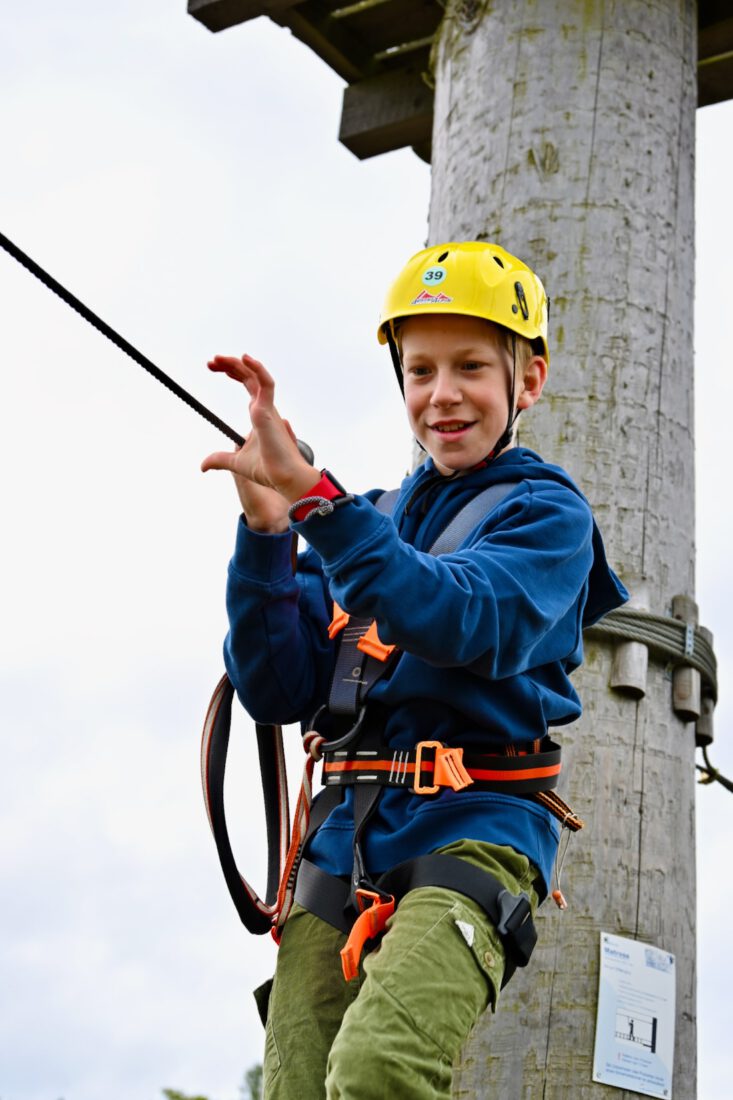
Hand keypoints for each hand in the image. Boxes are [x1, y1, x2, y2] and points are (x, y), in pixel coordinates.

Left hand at [201, 354, 319, 528]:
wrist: (284, 478)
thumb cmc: (269, 470)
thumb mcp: (236, 462)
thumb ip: (220, 459)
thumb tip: (203, 465)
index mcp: (260, 413)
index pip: (247, 384)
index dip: (232, 372)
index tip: (213, 367)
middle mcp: (265, 407)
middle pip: (248, 375)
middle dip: (230, 364)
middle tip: (210, 361)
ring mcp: (268, 408)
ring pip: (255, 375)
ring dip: (237, 363)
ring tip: (216, 359)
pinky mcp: (269, 412)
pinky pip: (266, 384)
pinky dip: (258, 369)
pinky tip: (244, 358)